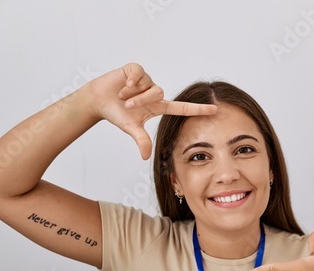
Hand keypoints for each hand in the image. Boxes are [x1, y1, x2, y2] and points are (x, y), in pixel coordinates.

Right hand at [85, 63, 216, 159]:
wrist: (98, 100)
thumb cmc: (117, 114)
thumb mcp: (131, 128)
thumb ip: (141, 140)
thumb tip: (145, 157)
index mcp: (158, 107)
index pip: (183, 108)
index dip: (198, 109)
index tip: (215, 109)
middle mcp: (154, 93)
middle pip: (158, 93)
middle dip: (141, 100)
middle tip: (127, 105)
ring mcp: (145, 81)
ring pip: (148, 84)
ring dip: (133, 92)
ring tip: (121, 95)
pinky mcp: (135, 70)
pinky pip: (139, 73)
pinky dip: (131, 79)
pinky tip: (123, 84)